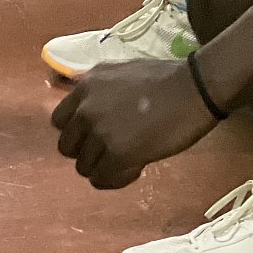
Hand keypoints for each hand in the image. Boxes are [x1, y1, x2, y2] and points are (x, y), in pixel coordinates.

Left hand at [52, 61, 217, 189]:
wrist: (194, 88)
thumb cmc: (166, 78)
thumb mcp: (120, 72)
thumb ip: (98, 90)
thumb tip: (87, 106)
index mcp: (85, 87)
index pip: (58, 121)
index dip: (76, 132)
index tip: (92, 136)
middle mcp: (86, 110)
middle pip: (66, 147)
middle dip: (86, 152)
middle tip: (109, 152)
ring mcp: (101, 133)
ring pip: (83, 167)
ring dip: (102, 168)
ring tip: (126, 162)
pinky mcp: (118, 154)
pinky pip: (102, 179)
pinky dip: (116, 180)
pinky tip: (136, 170)